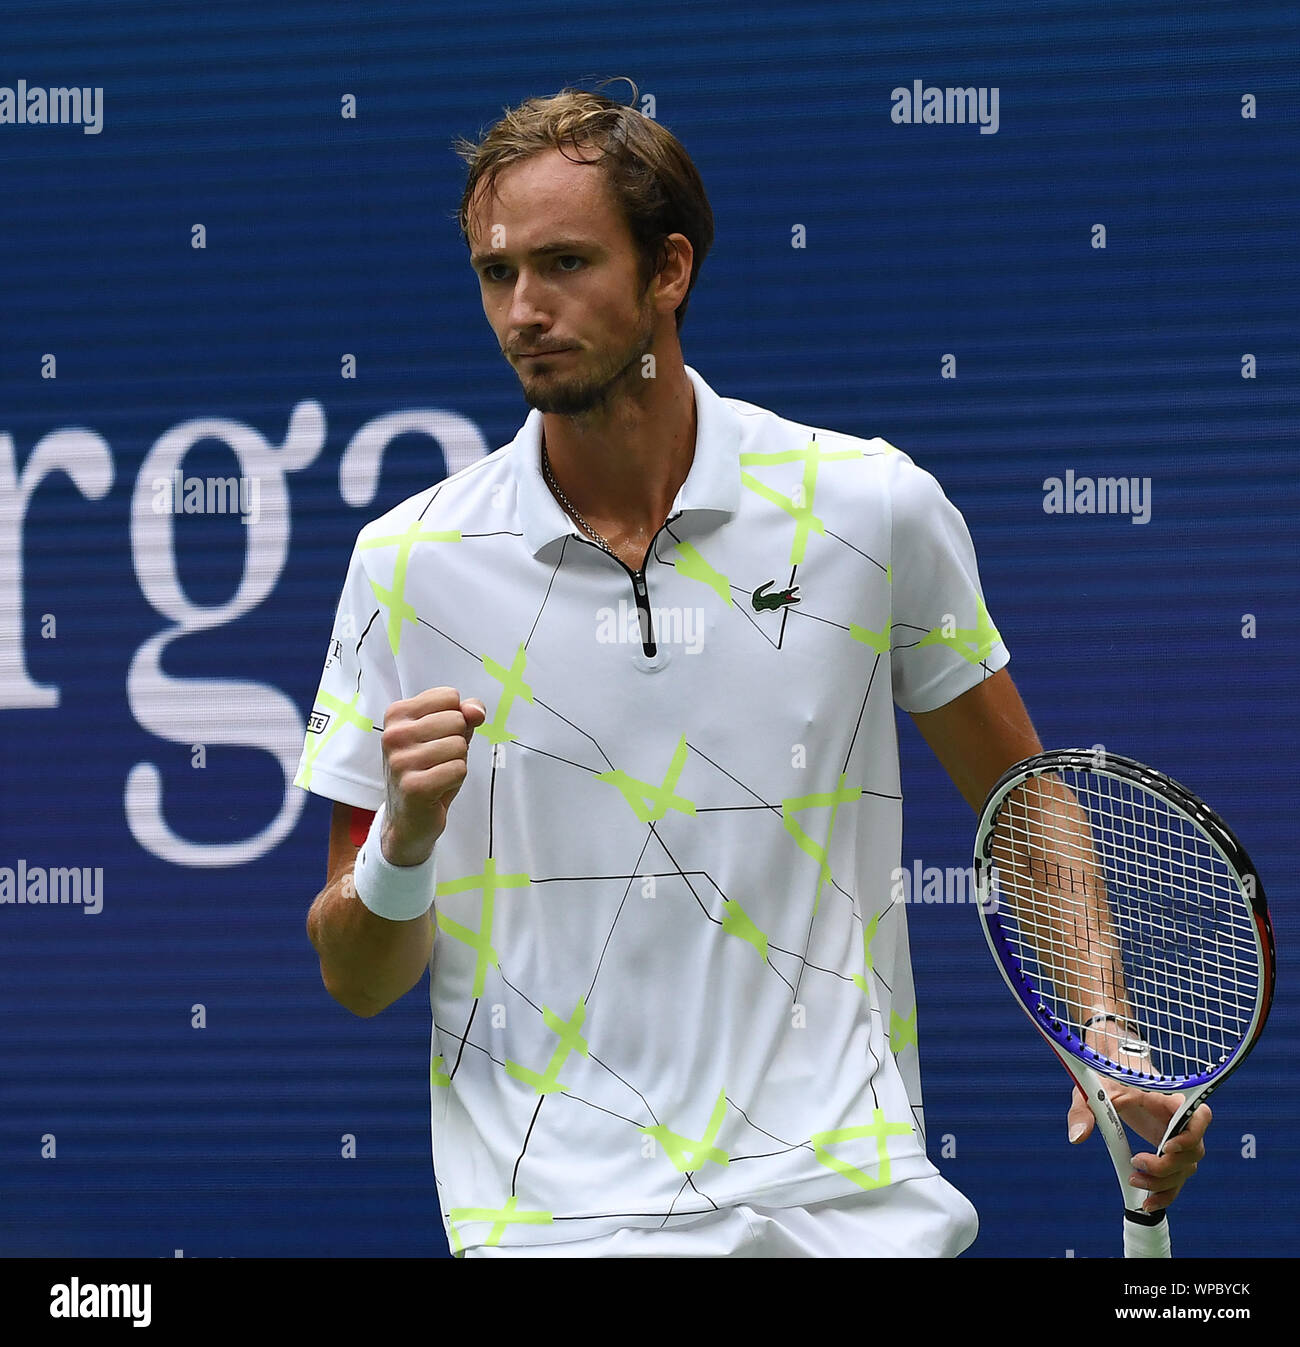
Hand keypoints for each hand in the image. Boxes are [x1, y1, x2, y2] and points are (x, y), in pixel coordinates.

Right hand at [380, 688, 486, 865]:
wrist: (408, 819)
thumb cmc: (428, 770)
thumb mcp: (446, 735)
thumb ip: (464, 714)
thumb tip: (476, 710)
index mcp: (397, 714)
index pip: (449, 697)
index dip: (455, 718)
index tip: (438, 737)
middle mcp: (393, 735)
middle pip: (456, 720)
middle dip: (457, 741)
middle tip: (438, 761)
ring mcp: (400, 761)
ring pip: (459, 745)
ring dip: (457, 762)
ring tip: (437, 774)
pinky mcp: (413, 786)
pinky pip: (459, 769)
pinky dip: (456, 779)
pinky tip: (437, 788)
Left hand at [1067, 1083, 1210, 1211]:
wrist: (1115, 1073)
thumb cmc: (1108, 1077)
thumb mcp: (1093, 1090)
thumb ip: (1084, 1111)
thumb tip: (1077, 1138)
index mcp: (1169, 1098)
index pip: (1199, 1116)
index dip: (1191, 1135)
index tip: (1166, 1146)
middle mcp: (1180, 1120)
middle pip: (1192, 1151)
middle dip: (1166, 1166)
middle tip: (1137, 1163)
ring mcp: (1176, 1138)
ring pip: (1185, 1168)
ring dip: (1163, 1182)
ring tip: (1134, 1180)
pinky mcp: (1167, 1152)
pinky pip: (1176, 1177)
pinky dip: (1165, 1192)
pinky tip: (1147, 1202)